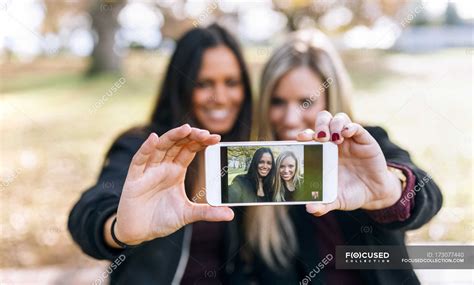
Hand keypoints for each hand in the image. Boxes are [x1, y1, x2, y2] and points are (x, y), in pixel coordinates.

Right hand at [114, 124, 233, 244]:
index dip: (201, 142)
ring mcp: (149, 170)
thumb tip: (230, 214)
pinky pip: (140, 160)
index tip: (216, 138)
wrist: (139, 232)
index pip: (190, 150)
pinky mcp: (135, 178)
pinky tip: (154, 139)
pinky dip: (146, 149)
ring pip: (160, 147)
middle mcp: (163, 166)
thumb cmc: (161, 219)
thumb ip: (207, 212)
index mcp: (176, 171)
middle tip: (205, 133)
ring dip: (172, 137)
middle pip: (177, 144)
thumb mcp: (187, 215)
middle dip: (190, 136)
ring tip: (185, 129)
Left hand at [297, 111, 402, 215]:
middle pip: (323, 120)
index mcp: (322, 153)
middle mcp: (334, 142)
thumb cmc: (351, 193)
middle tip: (320, 137)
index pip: (310, 136)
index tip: (300, 138)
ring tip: (334, 138)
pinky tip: (347, 133)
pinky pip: (356, 127)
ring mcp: (349, 139)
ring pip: (338, 119)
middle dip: (319, 125)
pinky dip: (350, 126)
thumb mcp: (336, 200)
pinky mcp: (364, 140)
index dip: (304, 134)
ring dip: (334, 125)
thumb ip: (323, 204)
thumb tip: (310, 209)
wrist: (374, 194)